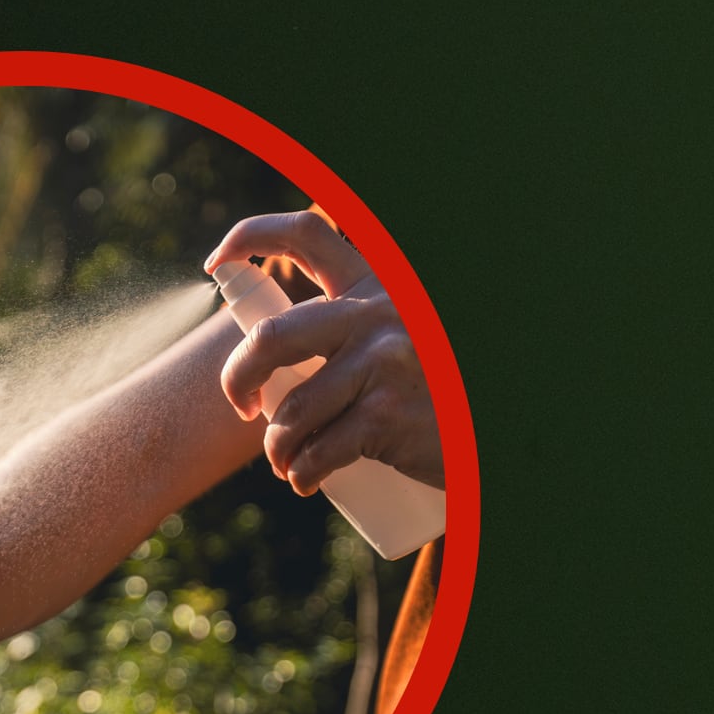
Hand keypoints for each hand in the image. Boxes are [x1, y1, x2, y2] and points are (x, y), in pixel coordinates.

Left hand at [209, 210, 441, 494]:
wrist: (499, 434)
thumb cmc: (436, 388)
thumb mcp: (400, 335)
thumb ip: (350, 325)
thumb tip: (264, 346)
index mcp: (375, 284)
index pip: (305, 233)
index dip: (247, 237)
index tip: (214, 264)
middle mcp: (376, 314)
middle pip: (270, 338)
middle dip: (238, 378)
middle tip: (243, 405)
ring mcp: (383, 363)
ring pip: (291, 409)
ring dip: (277, 446)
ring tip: (288, 461)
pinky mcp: (387, 415)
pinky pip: (317, 450)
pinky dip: (302, 473)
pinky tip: (306, 480)